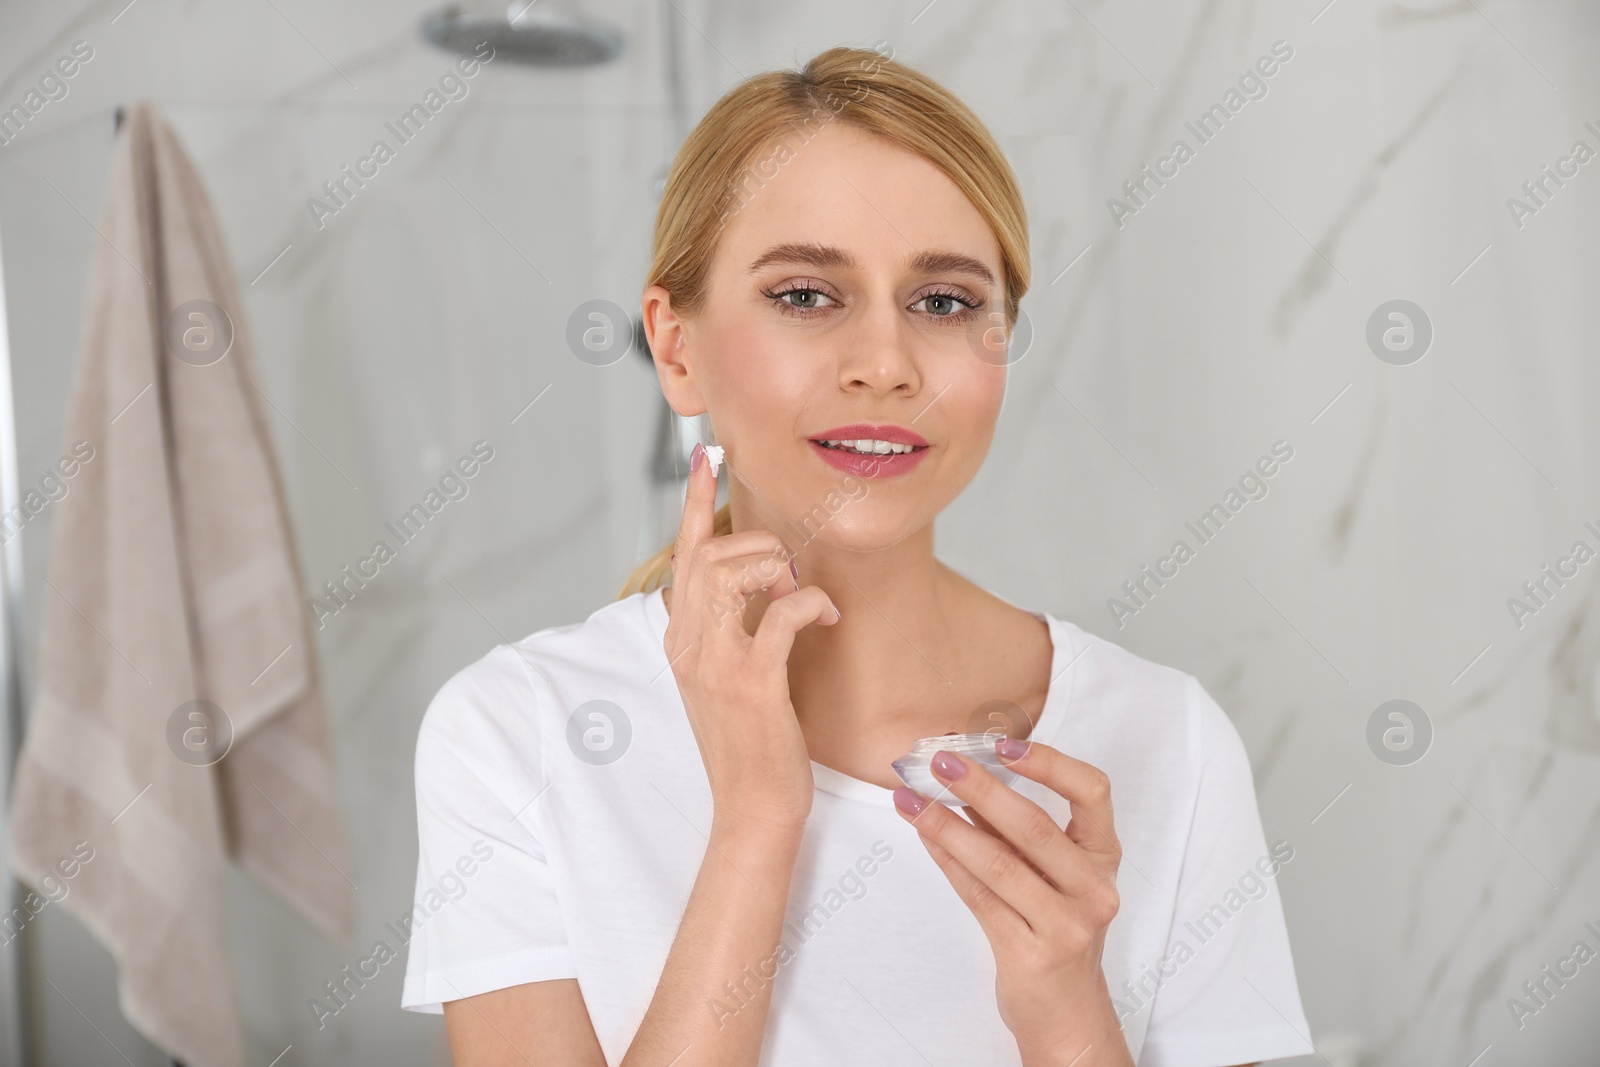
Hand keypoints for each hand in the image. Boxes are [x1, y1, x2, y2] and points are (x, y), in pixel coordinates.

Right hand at [664, 442, 840, 834]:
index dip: (696, 504)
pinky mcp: (752, 682)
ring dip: (779, 569)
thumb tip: (763, 585)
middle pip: (708, 553)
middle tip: (789, 569)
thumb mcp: (727, 680)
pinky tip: (827, 617)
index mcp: (681, 641)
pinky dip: (810, 603)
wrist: (753, 810)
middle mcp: (689, 646)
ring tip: (803, 596)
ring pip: (735, 571)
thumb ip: (729, 631)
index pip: (683, 557)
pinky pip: (780, 613)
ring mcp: (716, 664)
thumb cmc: (752, 746)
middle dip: (756, 542)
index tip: (705, 460)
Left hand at [892, 738, 1132, 1064]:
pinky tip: (923, 835)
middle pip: (1035, 827)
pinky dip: (948, 861)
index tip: (1002, 744)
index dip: (1050, 763)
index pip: (1093, 792)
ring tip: (911, 798)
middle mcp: (1094, 889)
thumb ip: (1019, 829)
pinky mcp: (1032, 954)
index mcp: (1104, 857)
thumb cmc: (1056, 928)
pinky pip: (980, 897)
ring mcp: (1067, 925)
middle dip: (981, 788)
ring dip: (948, 825)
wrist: (1067, 1013)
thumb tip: (963, 772)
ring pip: (1000, 864)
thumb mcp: (1054, 875)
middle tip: (940, 761)